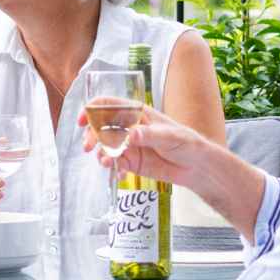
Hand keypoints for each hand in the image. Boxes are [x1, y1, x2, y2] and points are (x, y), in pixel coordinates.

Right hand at [88, 106, 206, 185]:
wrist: (196, 167)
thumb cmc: (187, 143)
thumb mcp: (170, 136)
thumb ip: (149, 135)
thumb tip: (131, 135)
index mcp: (136, 113)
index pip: (108, 105)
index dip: (92, 110)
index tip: (83, 120)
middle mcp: (128, 127)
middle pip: (101, 127)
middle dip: (92, 136)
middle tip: (90, 148)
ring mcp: (128, 145)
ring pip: (105, 146)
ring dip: (100, 154)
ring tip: (106, 162)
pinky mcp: (131, 162)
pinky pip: (114, 164)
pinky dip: (112, 168)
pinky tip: (119, 174)